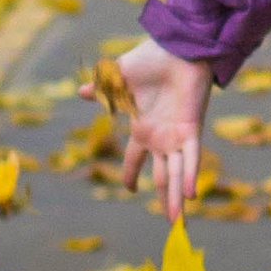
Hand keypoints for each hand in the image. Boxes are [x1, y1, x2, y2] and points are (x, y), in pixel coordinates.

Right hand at [82, 36, 213, 221]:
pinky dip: (190, 176)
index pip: (135, 159)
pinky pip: (191, 158)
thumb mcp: (119, 79)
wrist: (176, 47)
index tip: (131, 189)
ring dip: (176, 198)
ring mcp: (176, 136)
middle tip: (170, 223)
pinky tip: (191, 195)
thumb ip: (102, 91)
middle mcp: (160, 137)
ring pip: (176, 174)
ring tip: (179, 223)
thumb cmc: (149, 60)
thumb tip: (80, 91)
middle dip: (165, 199)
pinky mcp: (191, 129)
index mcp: (143, 128)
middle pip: (162, 176)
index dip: (132, 175)